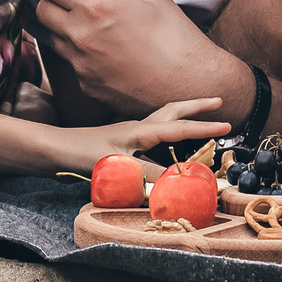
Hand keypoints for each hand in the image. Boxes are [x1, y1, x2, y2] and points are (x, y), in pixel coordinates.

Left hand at [36, 0, 243, 115]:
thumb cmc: (178, 41)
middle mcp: (80, 35)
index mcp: (96, 7)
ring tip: (90, 24)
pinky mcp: (87, 85)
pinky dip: (80, 53)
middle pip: (41, 9)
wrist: (191, 88)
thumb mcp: (158, 1)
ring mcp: (80, 64)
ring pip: (52, 37)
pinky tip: (104, 51)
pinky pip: (71, 63)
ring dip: (63, 26)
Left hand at [50, 98, 230, 174]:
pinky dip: (164, 133)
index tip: (228, 125)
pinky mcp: (120, 143)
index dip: (205, 128)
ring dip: (182, 116)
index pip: (180, 128)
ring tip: (198, 117)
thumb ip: (148, 173)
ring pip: (163, 119)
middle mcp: (137, 128)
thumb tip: (177, 180)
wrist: (52, 150)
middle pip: (174, 111)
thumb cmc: (81, 154)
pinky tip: (163, 143)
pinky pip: (151, 134)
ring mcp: (128, 133)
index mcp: (141, 130)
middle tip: (219, 100)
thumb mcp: (118, 166)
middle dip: (197, 106)